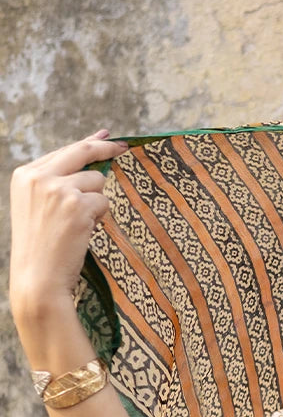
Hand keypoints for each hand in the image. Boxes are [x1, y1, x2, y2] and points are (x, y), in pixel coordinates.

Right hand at [9, 130, 128, 315]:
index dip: (88, 143)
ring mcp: (58, 189)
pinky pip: (104, 203)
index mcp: (25, 175)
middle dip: (106, 148)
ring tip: (77, 225)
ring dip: (96, 202)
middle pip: (82, 151)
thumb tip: (94, 166)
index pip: (63, 151)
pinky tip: (82, 233)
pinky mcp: (77, 205)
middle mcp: (39, 177)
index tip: (105, 137)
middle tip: (124, 147)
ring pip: (97, 181)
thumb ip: (57, 184)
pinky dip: (99, 218)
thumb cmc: (42, 249)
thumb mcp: (38, 208)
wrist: (38, 279)